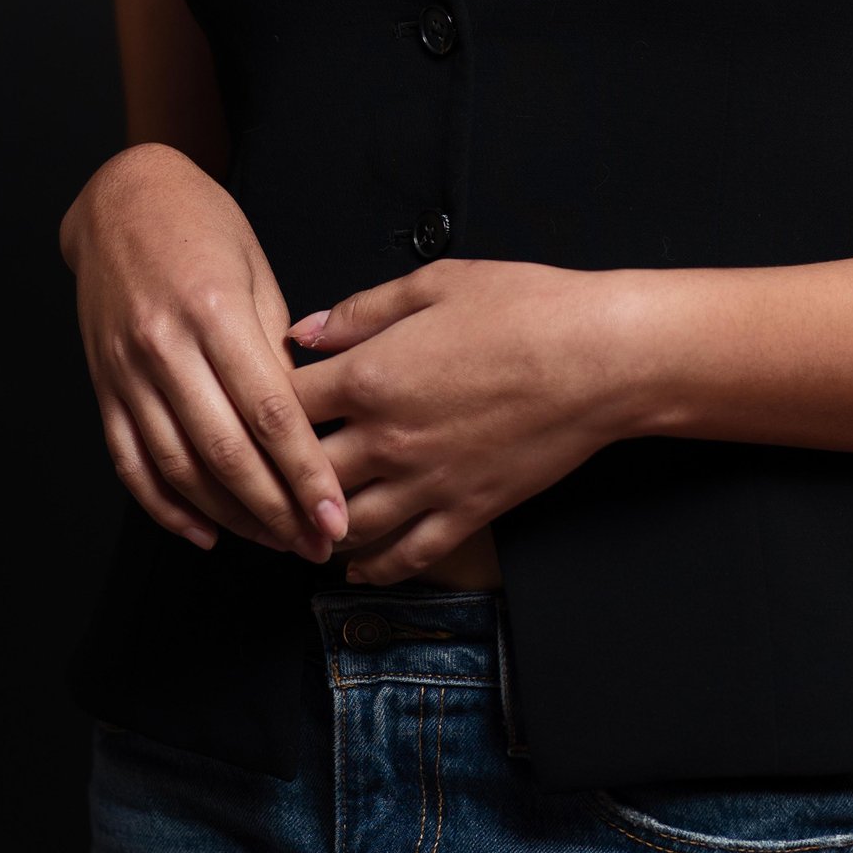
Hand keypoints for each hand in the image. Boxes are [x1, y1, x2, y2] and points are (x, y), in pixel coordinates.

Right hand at [60, 144, 346, 559]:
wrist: (121, 197)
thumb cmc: (204, 226)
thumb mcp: (257, 273)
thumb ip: (277, 350)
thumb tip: (305, 423)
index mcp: (214, 313)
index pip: (269, 413)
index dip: (305, 473)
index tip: (335, 516)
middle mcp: (165, 347)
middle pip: (226, 453)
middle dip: (276, 511)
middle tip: (316, 546)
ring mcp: (126, 371)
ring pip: (179, 468)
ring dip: (230, 518)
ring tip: (273, 542)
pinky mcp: (103, 386)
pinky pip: (131, 462)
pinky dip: (166, 506)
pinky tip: (204, 532)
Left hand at [286, 258, 639, 583]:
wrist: (601, 357)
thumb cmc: (526, 308)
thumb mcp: (435, 284)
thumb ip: (361, 311)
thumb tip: (304, 331)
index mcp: (370, 376)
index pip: (282, 404)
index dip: (257, 407)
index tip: (252, 407)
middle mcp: (387, 438)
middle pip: (301, 476)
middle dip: (273, 481)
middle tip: (257, 484)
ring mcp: (427, 482)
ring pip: (344, 525)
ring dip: (313, 530)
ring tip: (295, 528)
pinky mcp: (467, 510)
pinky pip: (406, 555)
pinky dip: (373, 567)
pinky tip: (354, 566)